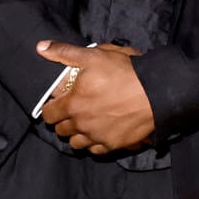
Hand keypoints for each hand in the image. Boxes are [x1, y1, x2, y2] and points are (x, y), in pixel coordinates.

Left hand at [38, 40, 155, 155]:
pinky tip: (99, 131)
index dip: (50, 107)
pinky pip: (95, 151)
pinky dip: (94, 143)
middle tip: (72, 110)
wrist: (157, 92)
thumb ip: (64, 52)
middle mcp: (82, 124)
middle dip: (63, 120)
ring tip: (84, 122)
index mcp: (73, 104)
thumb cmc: (125, 72)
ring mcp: (98, 136)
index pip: (48, 114)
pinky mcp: (114, 144)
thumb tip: (41, 47)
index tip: (57, 102)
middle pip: (61, 130)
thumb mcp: (93, 56)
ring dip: (76, 134)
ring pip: (76, 143)